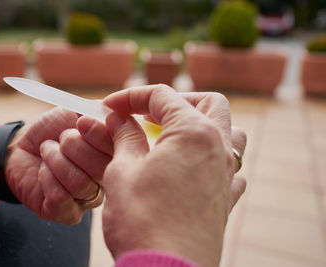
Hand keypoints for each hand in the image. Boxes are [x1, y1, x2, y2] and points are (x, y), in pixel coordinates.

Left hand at [4, 108, 111, 224]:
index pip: (122, 150)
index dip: (99, 135)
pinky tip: (43, 171)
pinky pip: (60, 197)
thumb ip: (99, 110)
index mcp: (114, 155)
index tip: (80, 124)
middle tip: (60, 139)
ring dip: (56, 161)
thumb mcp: (76, 112)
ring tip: (48, 152)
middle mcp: (107, 180)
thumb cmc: (51, 130)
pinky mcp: (68, 214)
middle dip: (73, 146)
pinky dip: (46, 178)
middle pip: (101, 168)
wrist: (19, 148)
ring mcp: (89, 199)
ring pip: (80, 183)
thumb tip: (116, 110)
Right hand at [101, 85, 246, 266]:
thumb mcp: (122, 170)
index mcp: (193, 132)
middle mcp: (218, 147)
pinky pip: (229, 166)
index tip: (110, 107)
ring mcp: (226, 173)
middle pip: (207, 103)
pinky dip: (211, 157)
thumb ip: (123, 137)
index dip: (130, 97)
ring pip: (228, 131)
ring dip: (201, 125)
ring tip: (171, 137)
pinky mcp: (226, 198)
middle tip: (146, 114)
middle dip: (174, 101)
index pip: (161, 96)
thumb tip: (118, 119)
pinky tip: (189, 168)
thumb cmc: (141, 221)